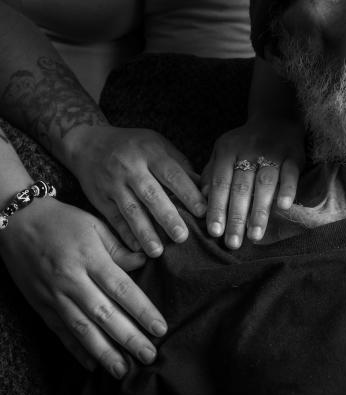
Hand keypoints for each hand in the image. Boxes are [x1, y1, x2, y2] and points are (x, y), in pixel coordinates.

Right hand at [0, 198, 165, 377]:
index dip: (142, 311)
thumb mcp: (95, 225)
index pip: (121, 289)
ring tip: (123, 370)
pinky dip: (75, 350)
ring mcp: (53, 296)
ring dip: (104, 352)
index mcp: (89, 258)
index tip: (160, 328)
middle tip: (149, 356)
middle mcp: (71, 281)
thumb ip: (120, 248)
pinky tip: (92, 364)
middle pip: (104, 314)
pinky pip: (59, 332)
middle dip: (128, 338)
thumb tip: (145, 262)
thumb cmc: (63, 221)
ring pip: (81, 329)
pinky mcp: (40, 305)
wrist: (18, 222)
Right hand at [67, 126, 205, 255]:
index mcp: (151, 152)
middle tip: (182, 237)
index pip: (172, 174)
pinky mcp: (99, 197)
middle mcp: (131, 167)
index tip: (202, 212)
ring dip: (144, 232)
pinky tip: (136, 249)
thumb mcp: (158, 146)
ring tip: (158, 252)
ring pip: (130, 209)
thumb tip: (207, 189)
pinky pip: (113, 218)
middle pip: (151, 194)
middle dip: (167, 217)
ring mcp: (113, 183)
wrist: (89, 143)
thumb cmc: (135, 146)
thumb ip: (181, 167)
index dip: (188, 193)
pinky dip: (124, 234)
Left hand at [201, 115, 303, 248]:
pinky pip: (290, 173)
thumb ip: (212, 174)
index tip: (215, 232)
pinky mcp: (293, 154)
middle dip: (237, 217)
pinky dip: (287, 189)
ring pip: (264, 183)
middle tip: (233, 243)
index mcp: (228, 151)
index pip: (221, 183)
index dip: (217, 207)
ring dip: (260, 210)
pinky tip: (283, 207)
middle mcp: (248, 150)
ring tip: (255, 235)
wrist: (275, 119)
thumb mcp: (223, 153)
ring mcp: (272, 152)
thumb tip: (201, 201)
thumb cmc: (245, 144)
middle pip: (241, 187)